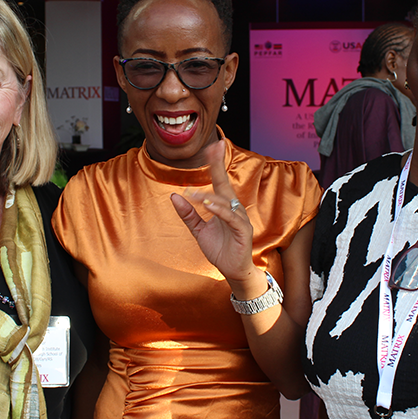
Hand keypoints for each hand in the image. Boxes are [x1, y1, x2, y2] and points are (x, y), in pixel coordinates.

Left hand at [170, 141, 256, 285]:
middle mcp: (234, 208)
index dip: (215, 164)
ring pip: (225, 201)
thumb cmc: (219, 249)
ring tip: (193, 194)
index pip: (219, 181)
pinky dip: (219, 210)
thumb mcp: (199, 230)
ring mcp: (240, 218)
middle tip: (213, 148)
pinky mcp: (243, 231)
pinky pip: (231, 217)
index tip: (212, 147)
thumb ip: (188, 214)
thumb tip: (174, 196)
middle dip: (218, 166)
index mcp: (224, 205)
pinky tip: (208, 205)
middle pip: (225, 183)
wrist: (232, 270)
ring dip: (208, 195)